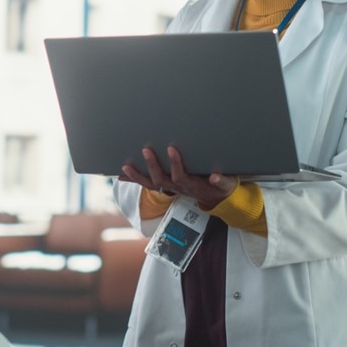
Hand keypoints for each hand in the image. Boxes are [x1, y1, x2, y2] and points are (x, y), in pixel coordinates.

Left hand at [120, 145, 237, 209]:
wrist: (214, 198)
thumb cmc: (218, 187)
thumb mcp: (226, 185)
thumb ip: (223, 181)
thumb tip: (216, 177)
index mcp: (190, 185)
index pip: (180, 176)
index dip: (175, 164)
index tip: (171, 149)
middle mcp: (176, 187)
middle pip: (160, 180)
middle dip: (152, 165)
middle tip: (146, 150)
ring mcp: (168, 187)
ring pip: (149, 184)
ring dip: (136, 176)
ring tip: (125, 166)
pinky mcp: (163, 185)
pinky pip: (146, 184)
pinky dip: (133, 179)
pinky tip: (121, 174)